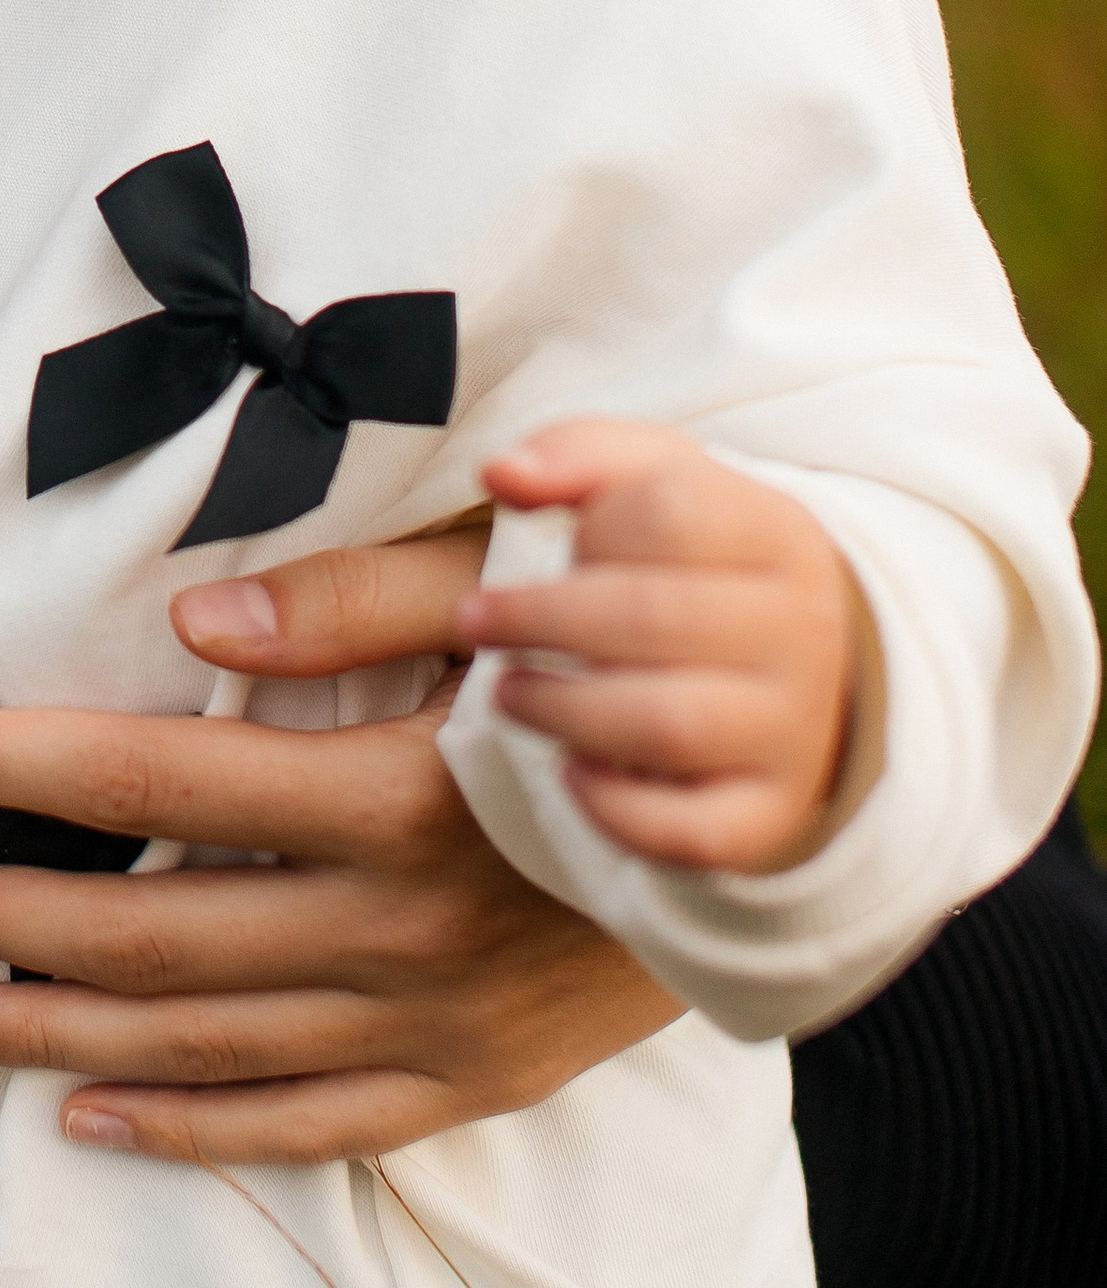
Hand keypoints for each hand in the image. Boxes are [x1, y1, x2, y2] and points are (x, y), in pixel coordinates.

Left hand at [0, 532, 679, 1163]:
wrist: (785, 813)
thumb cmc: (614, 670)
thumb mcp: (503, 596)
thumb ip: (353, 603)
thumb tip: (191, 632)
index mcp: (394, 792)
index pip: (145, 779)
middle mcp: (397, 925)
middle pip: (142, 927)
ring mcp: (429, 1022)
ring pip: (196, 1043)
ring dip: (44, 1026)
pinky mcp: (464, 1079)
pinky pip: (299, 1125)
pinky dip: (182, 1130)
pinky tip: (75, 1112)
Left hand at [456, 416, 871, 872]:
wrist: (812, 677)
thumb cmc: (703, 567)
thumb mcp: (662, 485)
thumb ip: (579, 457)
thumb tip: (500, 473)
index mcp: (779, 535)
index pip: (672, 509)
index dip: (589, 526)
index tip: (545, 546)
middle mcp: (803, 635)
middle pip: (654, 616)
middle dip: (540, 618)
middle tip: (475, 622)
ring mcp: (793, 734)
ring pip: (666, 725)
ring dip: (562, 709)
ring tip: (509, 693)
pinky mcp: (770, 818)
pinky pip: (691, 830)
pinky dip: (616, 808)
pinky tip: (573, 772)